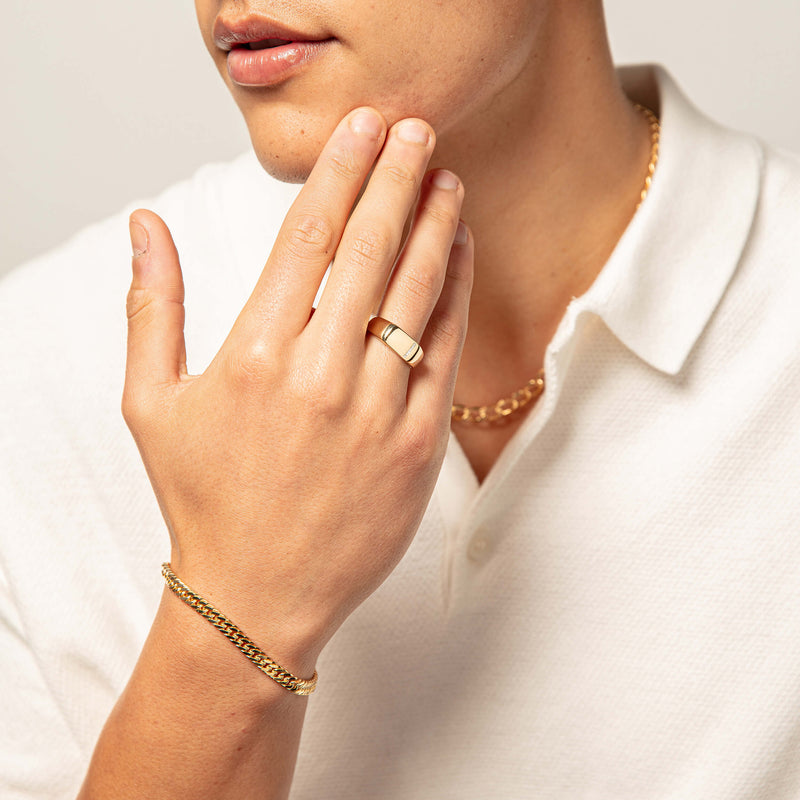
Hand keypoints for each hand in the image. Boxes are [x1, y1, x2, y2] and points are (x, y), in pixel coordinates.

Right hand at [122, 108, 471, 672]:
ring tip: (448, 178)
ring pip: (419, 293)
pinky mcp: (417, 445)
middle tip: (418, 128)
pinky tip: (460, 254)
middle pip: (372, 248)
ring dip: (437, 224)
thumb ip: (152, 308)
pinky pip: (446, 350)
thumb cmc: (204, 500)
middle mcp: (320, 374)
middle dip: (398, 176)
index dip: (342, 172)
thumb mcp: (152, 405)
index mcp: (254, 355)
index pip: (309, 237)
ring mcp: (376, 410)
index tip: (365, 130)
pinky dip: (457, 293)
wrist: (258, 596)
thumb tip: (146, 226)